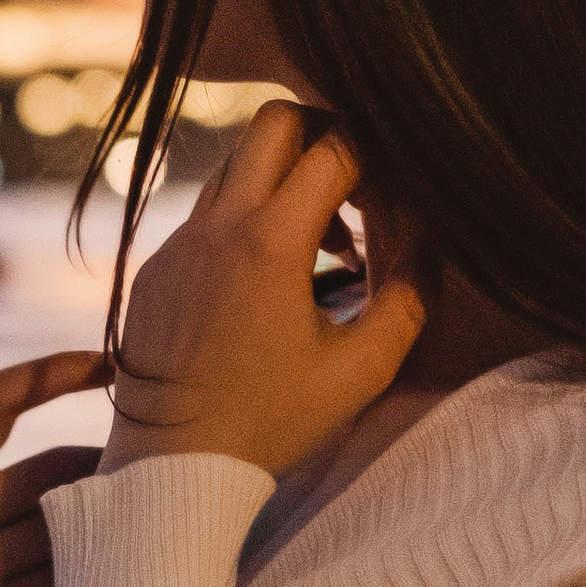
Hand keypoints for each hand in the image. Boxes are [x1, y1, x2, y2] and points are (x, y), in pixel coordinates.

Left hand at [105, 105, 426, 480]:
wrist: (171, 464)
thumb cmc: (270, 422)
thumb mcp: (361, 371)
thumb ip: (409, 300)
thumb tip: (430, 246)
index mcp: (270, 243)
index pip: (335, 148)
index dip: (378, 156)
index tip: (396, 192)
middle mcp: (217, 227)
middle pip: (273, 122)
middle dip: (323, 134)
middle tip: (357, 182)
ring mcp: (178, 243)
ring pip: (235, 165)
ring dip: (284, 181)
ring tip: (320, 245)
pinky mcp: (155, 267)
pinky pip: (205, 213)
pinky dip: (245, 220)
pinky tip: (269, 280)